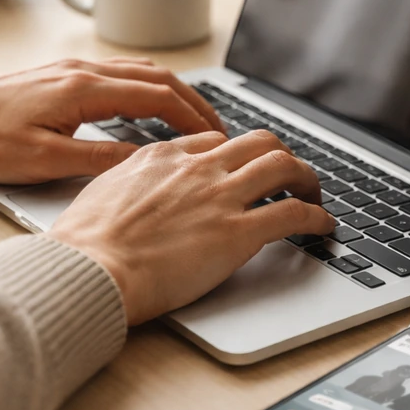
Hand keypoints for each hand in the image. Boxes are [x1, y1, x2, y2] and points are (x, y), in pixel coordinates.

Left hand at [0, 58, 223, 183]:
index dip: (194, 117)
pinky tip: (145, 110)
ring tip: (191, 122)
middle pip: (157, 78)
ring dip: (171, 94)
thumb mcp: (45, 161)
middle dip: (193, 103)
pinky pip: (118, 76)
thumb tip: (147, 164)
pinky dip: (145, 90)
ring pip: (139, 73)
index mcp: (84, 88)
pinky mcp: (59, 77)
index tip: (217, 138)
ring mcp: (71, 70)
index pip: (158, 96)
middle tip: (217, 131)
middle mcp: (82, 71)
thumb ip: (100, 161)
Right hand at [48, 130, 334, 324]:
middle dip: (279, 155)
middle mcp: (198, 168)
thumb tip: (135, 189)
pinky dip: (316, 216)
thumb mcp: (102, 191)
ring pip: (283, 166)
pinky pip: (293, 213)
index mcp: (163, 156)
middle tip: (288, 174)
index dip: (235, 155)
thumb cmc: (86, 243)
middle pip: (258, 142)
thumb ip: (128, 181)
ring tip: (314, 194)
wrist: (91, 268)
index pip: (215, 142)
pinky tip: (323, 225)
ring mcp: (220, 197)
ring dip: (307, 178)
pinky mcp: (238, 233)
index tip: (242, 169)